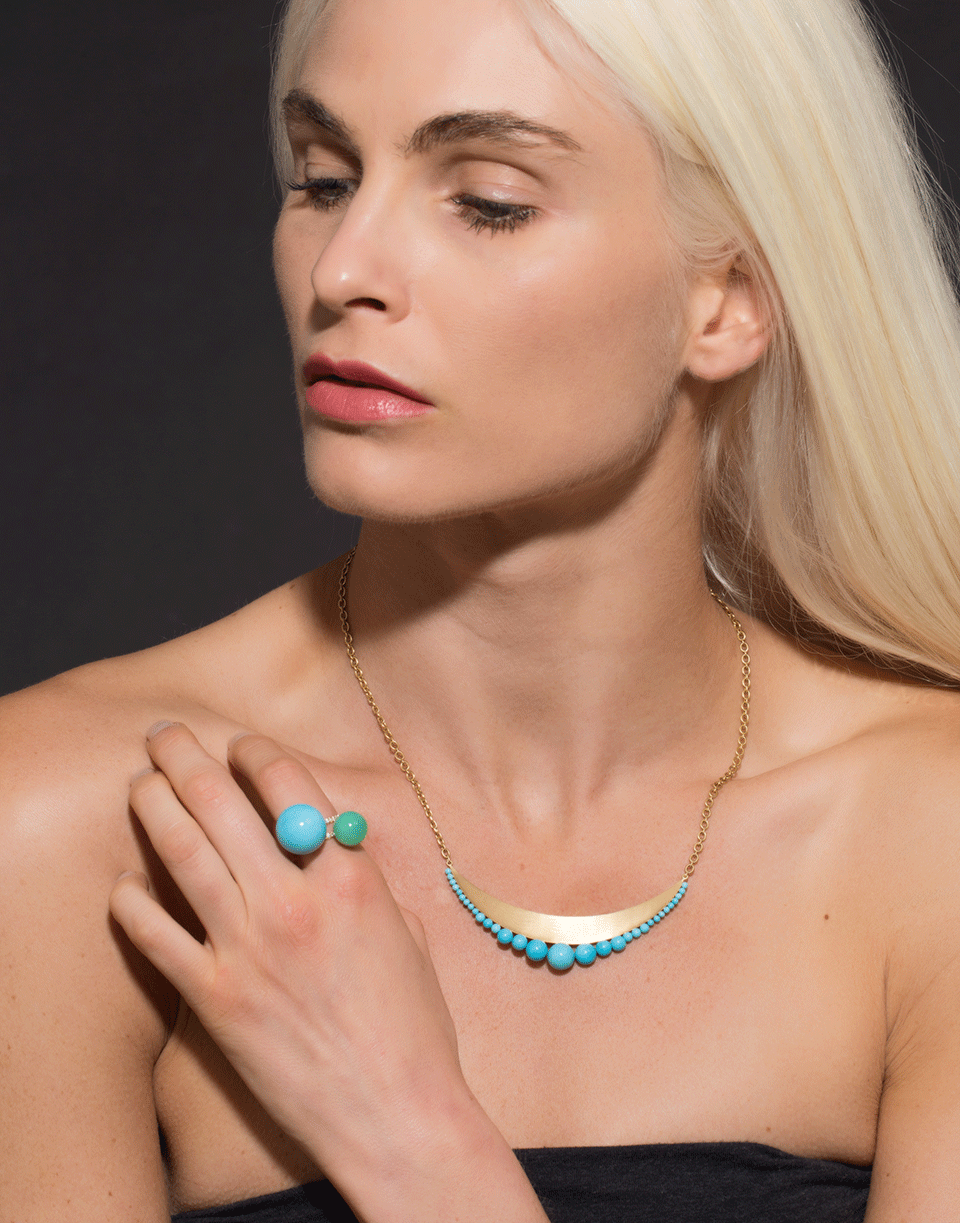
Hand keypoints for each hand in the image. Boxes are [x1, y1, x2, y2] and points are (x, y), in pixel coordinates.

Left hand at [109, 723, 467, 1190]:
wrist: (394, 1111)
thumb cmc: (413, 1024)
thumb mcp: (406, 930)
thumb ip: (363, 878)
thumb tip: (333, 842)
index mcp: (349, 879)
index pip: (288, 785)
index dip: (255, 752)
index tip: (238, 746)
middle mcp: (293, 902)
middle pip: (222, 804)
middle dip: (187, 758)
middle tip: (165, 736)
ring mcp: (247, 950)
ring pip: (183, 854)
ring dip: (154, 806)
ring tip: (139, 782)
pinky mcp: (214, 998)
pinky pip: (155, 936)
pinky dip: (133, 902)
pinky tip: (126, 882)